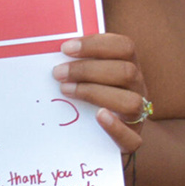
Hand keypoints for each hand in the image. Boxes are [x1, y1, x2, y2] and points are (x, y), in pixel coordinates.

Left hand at [55, 34, 149, 153]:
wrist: (103, 138)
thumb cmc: (87, 99)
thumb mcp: (85, 77)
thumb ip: (74, 63)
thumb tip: (47, 52)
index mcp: (128, 67)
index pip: (124, 47)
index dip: (96, 44)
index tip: (65, 48)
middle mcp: (137, 89)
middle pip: (126, 72)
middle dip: (87, 70)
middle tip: (57, 73)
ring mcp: (137, 116)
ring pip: (131, 102)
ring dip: (95, 93)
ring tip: (65, 90)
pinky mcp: (131, 141)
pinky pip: (132, 138)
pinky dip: (115, 127)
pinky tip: (98, 116)